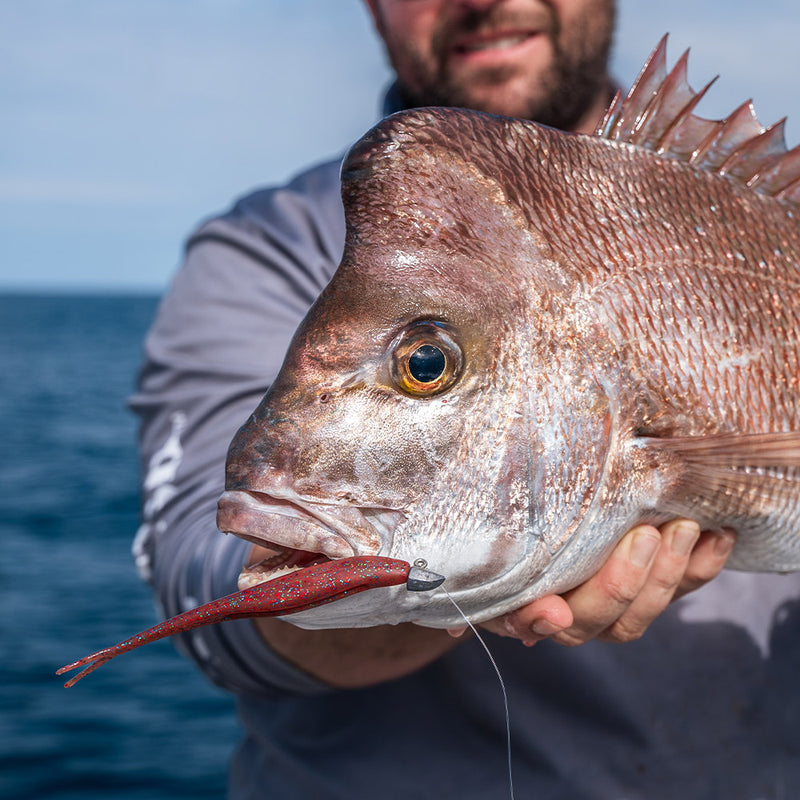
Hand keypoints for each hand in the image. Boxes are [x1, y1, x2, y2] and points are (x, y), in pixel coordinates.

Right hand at [475, 520, 735, 646]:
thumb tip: (496, 618)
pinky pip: (680, 587)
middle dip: (626, 583)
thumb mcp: (484, 547)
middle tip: (642, 536)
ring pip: (645, 611)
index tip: (550, 609)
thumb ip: (481, 572)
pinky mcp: (649, 585)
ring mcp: (613, 603)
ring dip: (670, 575)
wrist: (534, 523)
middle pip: (602, 622)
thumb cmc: (503, 533)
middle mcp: (571, 617)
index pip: (534, 623)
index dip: (541, 620)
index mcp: (525, 607)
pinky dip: (702, 566)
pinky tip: (717, 538)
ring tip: (684, 529)